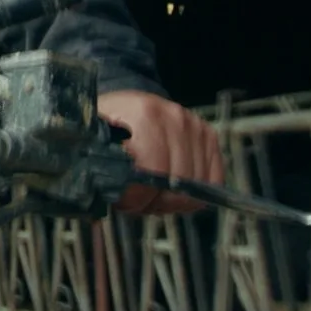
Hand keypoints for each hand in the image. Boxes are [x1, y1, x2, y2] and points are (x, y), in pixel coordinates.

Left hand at [99, 89, 222, 215]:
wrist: (127, 108)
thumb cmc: (109, 130)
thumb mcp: (96, 144)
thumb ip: (103, 168)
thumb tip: (117, 194)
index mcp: (143, 115)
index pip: (152, 171)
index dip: (137, 197)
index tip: (125, 202)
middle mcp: (174, 117)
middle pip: (176, 181)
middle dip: (155, 200)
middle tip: (138, 199)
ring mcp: (194, 125)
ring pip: (195, 185)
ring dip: (173, 198)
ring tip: (153, 191)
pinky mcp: (208, 136)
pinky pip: (213, 180)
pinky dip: (194, 193)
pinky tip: (173, 189)